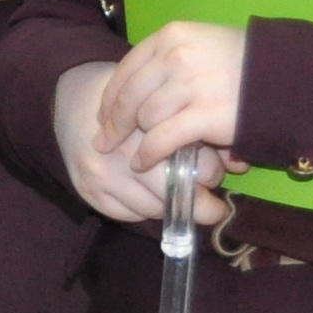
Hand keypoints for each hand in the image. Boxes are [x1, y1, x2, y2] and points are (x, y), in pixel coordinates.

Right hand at [51, 60, 233, 228]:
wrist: (72, 97)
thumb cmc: (133, 98)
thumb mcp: (168, 106)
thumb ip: (203, 134)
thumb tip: (239, 165)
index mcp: (148, 127)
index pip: (196, 168)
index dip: (212, 174)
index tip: (218, 176)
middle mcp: (121, 154)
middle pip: (173, 196)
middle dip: (198, 202)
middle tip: (212, 203)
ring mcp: (101, 176)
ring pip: (153, 210)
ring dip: (169, 204)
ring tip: (176, 190)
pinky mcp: (88, 192)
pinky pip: (128, 216)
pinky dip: (143, 208)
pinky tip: (147, 192)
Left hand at [95, 19, 246, 172]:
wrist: (290, 76)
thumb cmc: (250, 62)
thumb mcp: (205, 44)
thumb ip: (173, 60)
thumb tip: (142, 91)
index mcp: (173, 36)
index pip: (128, 68)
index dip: (111, 96)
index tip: (103, 114)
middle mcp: (176, 56)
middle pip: (130, 95)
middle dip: (114, 122)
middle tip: (104, 141)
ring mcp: (189, 85)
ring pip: (145, 118)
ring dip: (136, 140)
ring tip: (132, 154)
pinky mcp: (204, 115)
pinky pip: (162, 139)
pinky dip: (148, 154)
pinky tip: (143, 163)